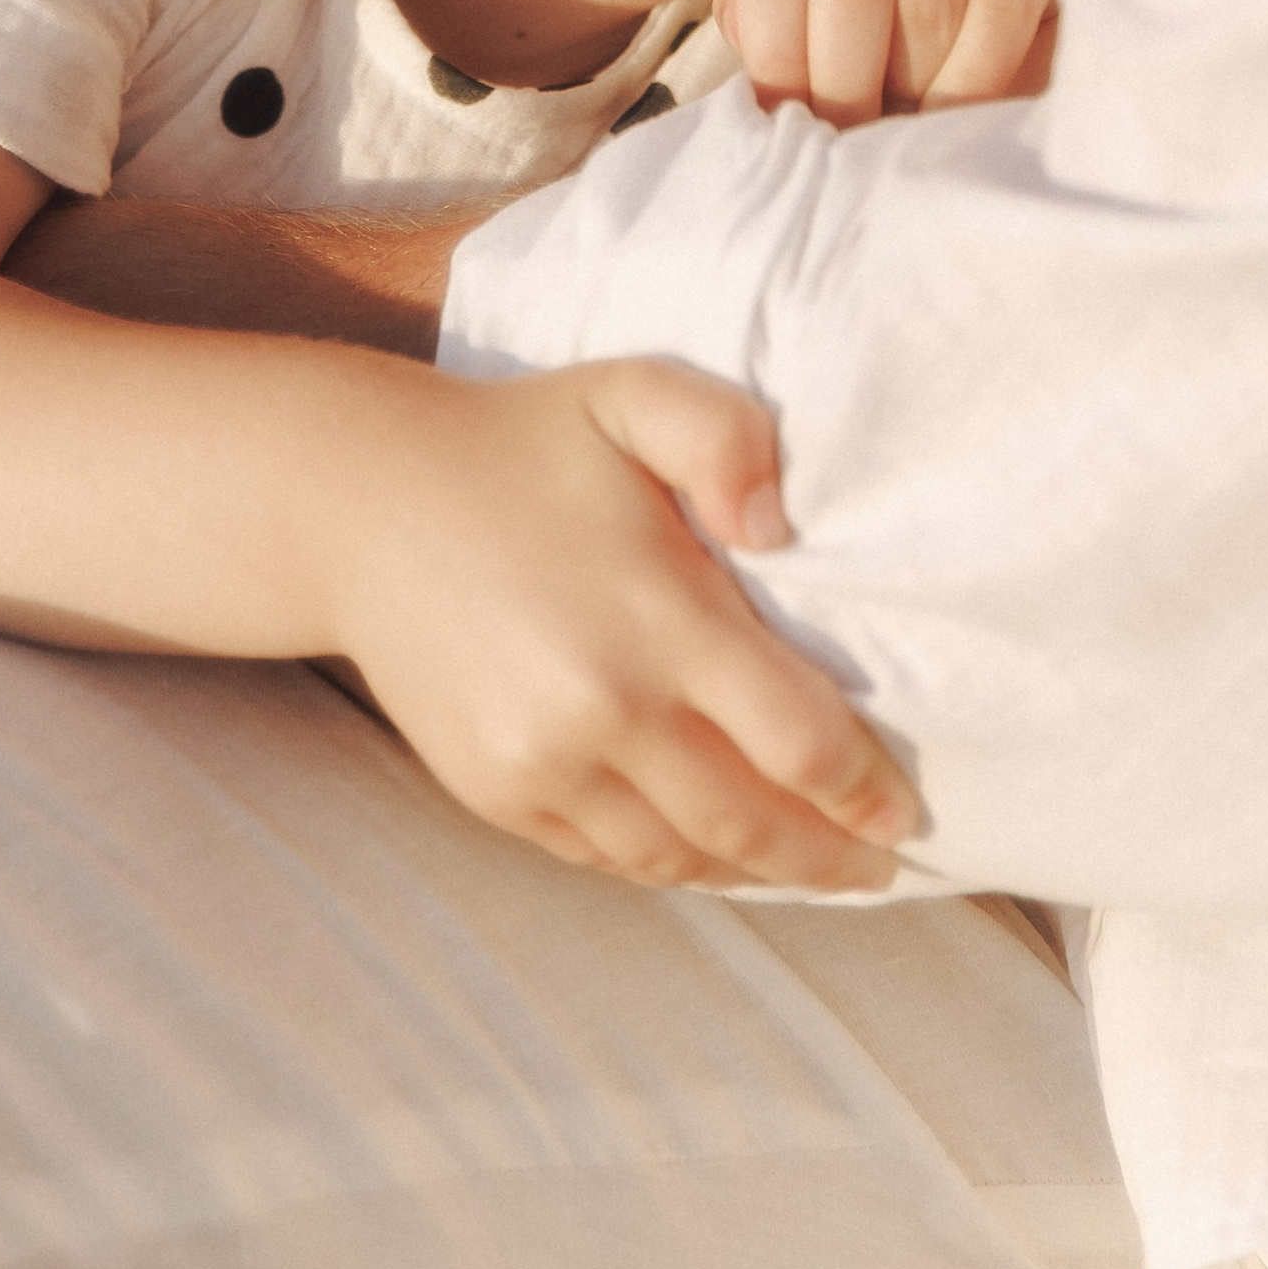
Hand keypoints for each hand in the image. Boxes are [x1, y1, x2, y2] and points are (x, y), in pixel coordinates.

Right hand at [326, 358, 918, 893]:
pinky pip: (606, 857)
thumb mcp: (632, 395)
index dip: (864, 788)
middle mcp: (602, 707)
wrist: (364, 504)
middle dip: (828, 859)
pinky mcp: (496, 791)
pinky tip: (707, 853)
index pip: (798, 740)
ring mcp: (543, 761)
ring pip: (679, 858)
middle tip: (877, 869)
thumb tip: (780, 529)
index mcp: (657, 615)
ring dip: (753, 874)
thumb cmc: (524, 442)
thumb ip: (726, 437)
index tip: (903, 809)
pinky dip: (669, 867)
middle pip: (750, 824)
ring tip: (807, 870)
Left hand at [722, 0, 1089, 126]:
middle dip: (841, 83)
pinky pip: (1003, 6)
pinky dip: (972, 79)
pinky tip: (952, 108)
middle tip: (844, 140)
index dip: (773, 53)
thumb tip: (765, 70)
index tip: (782, 119)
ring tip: (896, 126)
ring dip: (908, 88)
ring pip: (930, 2)